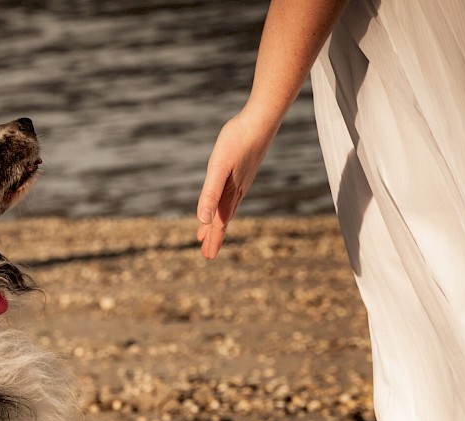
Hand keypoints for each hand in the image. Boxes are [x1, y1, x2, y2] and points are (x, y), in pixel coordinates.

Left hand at [196, 110, 276, 258]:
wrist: (261, 119)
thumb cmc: (238, 140)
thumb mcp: (218, 167)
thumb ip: (210, 194)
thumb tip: (203, 220)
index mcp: (229, 194)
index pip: (219, 223)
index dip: (213, 239)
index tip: (208, 256)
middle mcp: (237, 191)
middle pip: (223, 218)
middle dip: (214, 235)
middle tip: (208, 253)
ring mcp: (242, 181)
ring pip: (228, 207)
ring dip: (218, 220)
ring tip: (209, 230)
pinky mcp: (244, 170)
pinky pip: (232, 194)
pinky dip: (225, 204)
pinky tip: (225, 200)